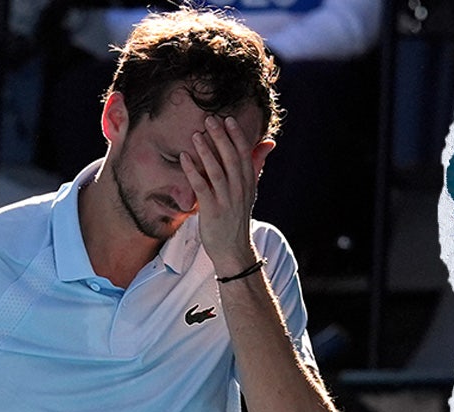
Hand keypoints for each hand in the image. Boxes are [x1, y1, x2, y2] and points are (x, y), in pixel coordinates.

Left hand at [180, 114, 275, 274]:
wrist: (233, 249)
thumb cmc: (237, 216)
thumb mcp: (250, 189)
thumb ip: (256, 164)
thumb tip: (269, 142)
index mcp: (249, 183)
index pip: (246, 154)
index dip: (237, 136)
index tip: (228, 119)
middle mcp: (240, 190)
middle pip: (232, 159)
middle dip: (221, 138)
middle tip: (210, 119)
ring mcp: (226, 200)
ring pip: (217, 171)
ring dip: (206, 151)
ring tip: (196, 134)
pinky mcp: (212, 210)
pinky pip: (201, 187)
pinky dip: (193, 171)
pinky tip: (184, 157)